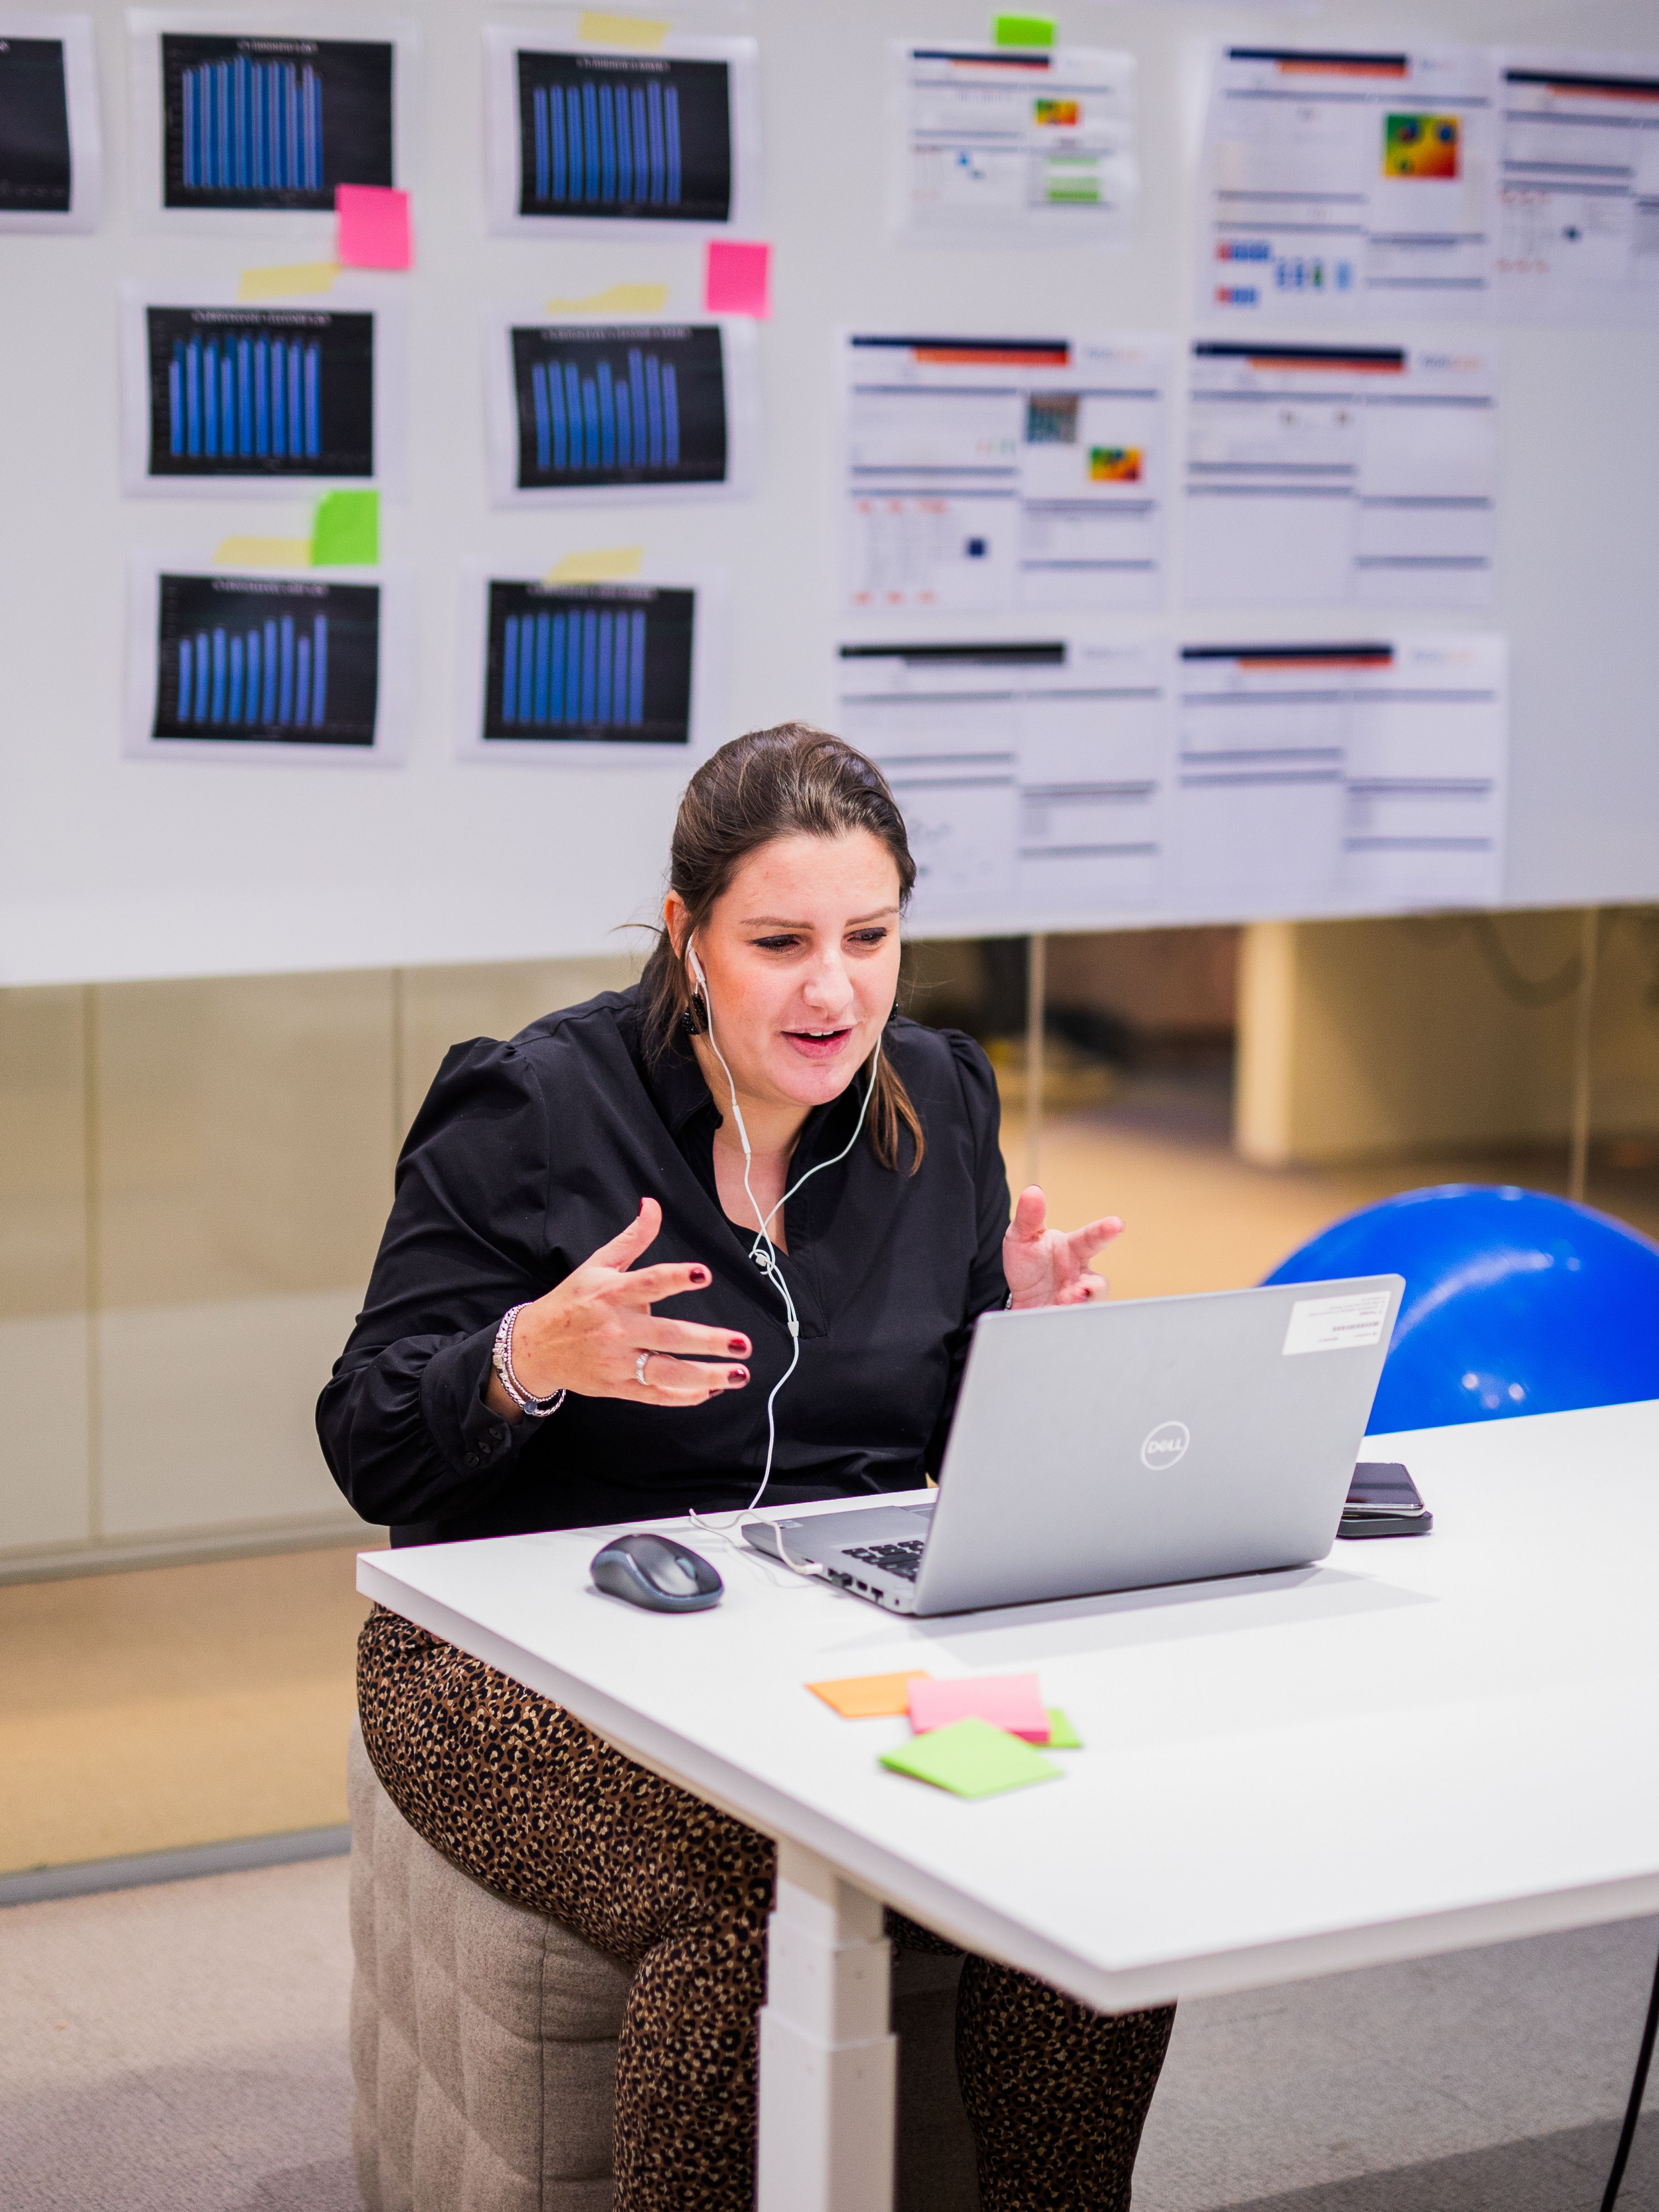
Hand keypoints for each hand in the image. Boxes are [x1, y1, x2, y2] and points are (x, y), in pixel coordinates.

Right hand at [499, 1198, 751, 1412]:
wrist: (534, 1347)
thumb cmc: (572, 1301)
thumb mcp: (597, 1264)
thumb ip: (632, 1238)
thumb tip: (652, 1205)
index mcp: (612, 1293)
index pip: (648, 1283)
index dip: (675, 1278)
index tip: (703, 1274)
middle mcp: (616, 1328)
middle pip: (667, 1335)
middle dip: (708, 1341)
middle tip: (743, 1343)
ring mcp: (616, 1361)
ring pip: (665, 1372)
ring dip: (705, 1376)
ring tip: (739, 1374)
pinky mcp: (616, 1387)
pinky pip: (653, 1394)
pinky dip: (682, 1396)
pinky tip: (710, 1391)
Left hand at [1002, 1185, 1121, 1310]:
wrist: (1020, 1296)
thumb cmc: (1029, 1261)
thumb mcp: (1021, 1236)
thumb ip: (1029, 1216)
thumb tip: (1034, 1190)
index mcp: (1073, 1249)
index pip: (1091, 1238)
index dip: (1104, 1231)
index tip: (1116, 1224)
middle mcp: (1080, 1276)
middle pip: (1098, 1282)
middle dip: (1095, 1287)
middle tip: (1086, 1288)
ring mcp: (1076, 1300)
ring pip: (1088, 1307)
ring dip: (1078, 1307)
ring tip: (1064, 1303)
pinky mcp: (1067, 1318)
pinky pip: (1072, 1322)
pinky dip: (1063, 1320)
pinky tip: (1051, 1315)